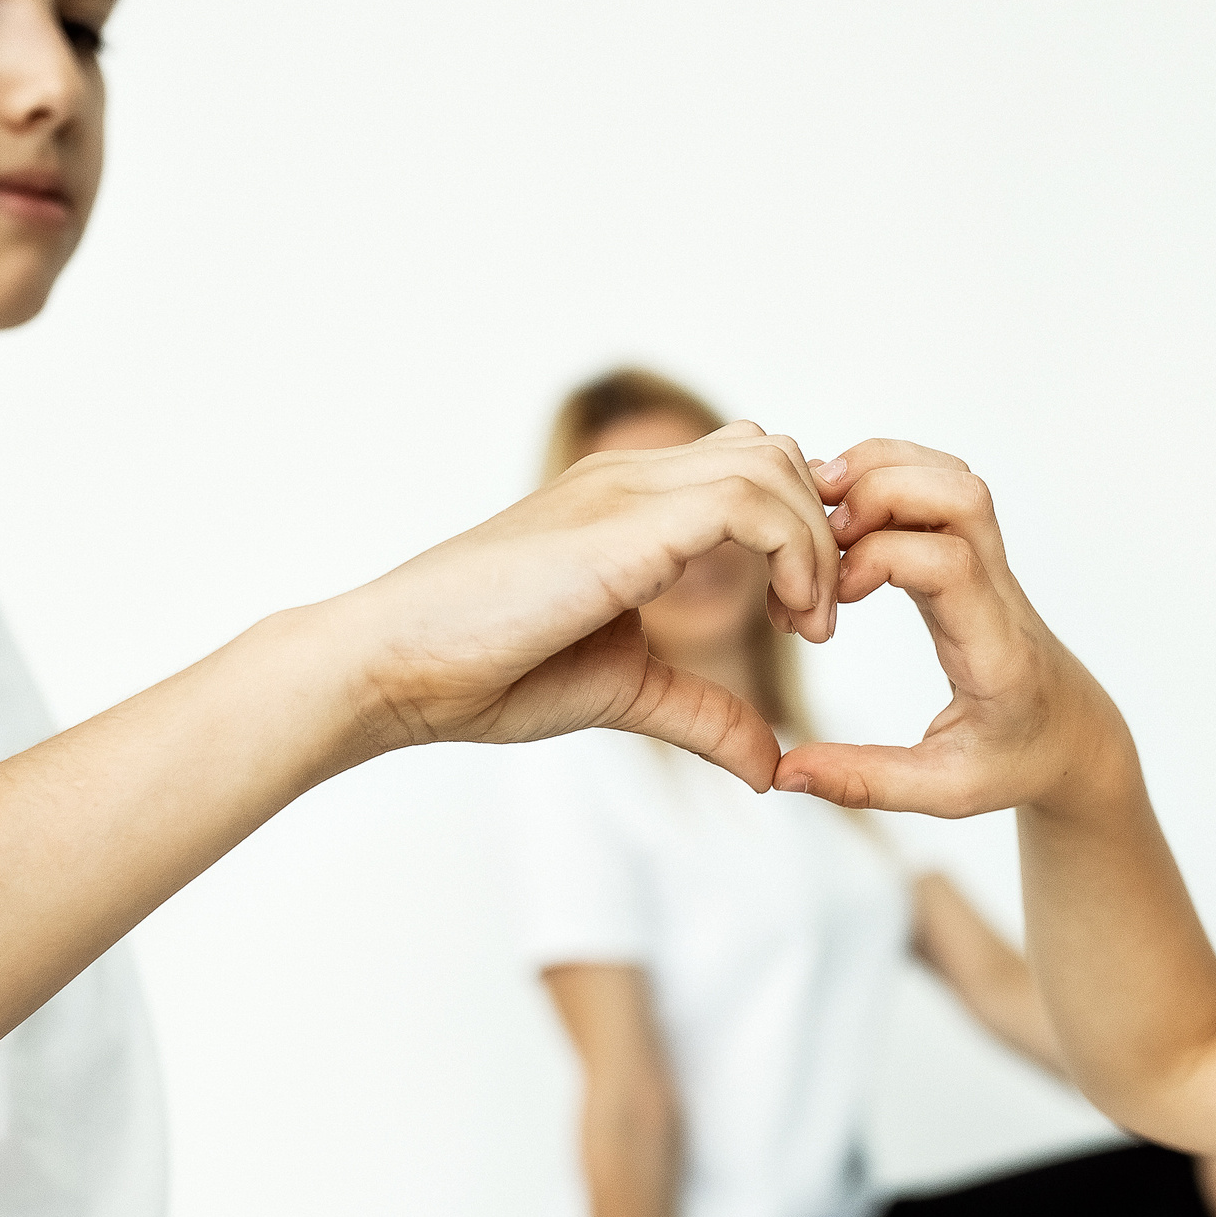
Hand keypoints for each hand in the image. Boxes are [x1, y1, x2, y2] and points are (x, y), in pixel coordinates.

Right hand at [344, 424, 838, 789]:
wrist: (393, 668)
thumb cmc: (485, 673)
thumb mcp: (623, 690)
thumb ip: (701, 712)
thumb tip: (769, 765)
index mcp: (626, 503)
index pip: (746, 467)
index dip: (798, 528)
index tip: (805, 615)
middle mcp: (631, 479)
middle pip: (774, 451)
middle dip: (821, 528)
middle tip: (817, 620)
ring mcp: (626, 491)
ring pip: (773, 465)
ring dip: (817, 545)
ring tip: (810, 626)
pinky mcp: (624, 524)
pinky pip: (748, 503)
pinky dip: (795, 555)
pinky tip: (788, 622)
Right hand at [770, 440, 1130, 815]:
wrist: (1074, 736)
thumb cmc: (1015, 762)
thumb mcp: (943, 792)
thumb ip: (863, 783)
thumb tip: (782, 772)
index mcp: (996, 651)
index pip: (951, 565)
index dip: (880, 557)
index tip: (835, 598)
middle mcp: (1000, 594)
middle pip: (961, 495)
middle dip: (881, 492)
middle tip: (824, 538)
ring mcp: (992, 566)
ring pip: (954, 478)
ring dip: (883, 474)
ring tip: (826, 517)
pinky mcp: (975, 554)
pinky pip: (941, 487)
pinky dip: (889, 477)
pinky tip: (847, 519)